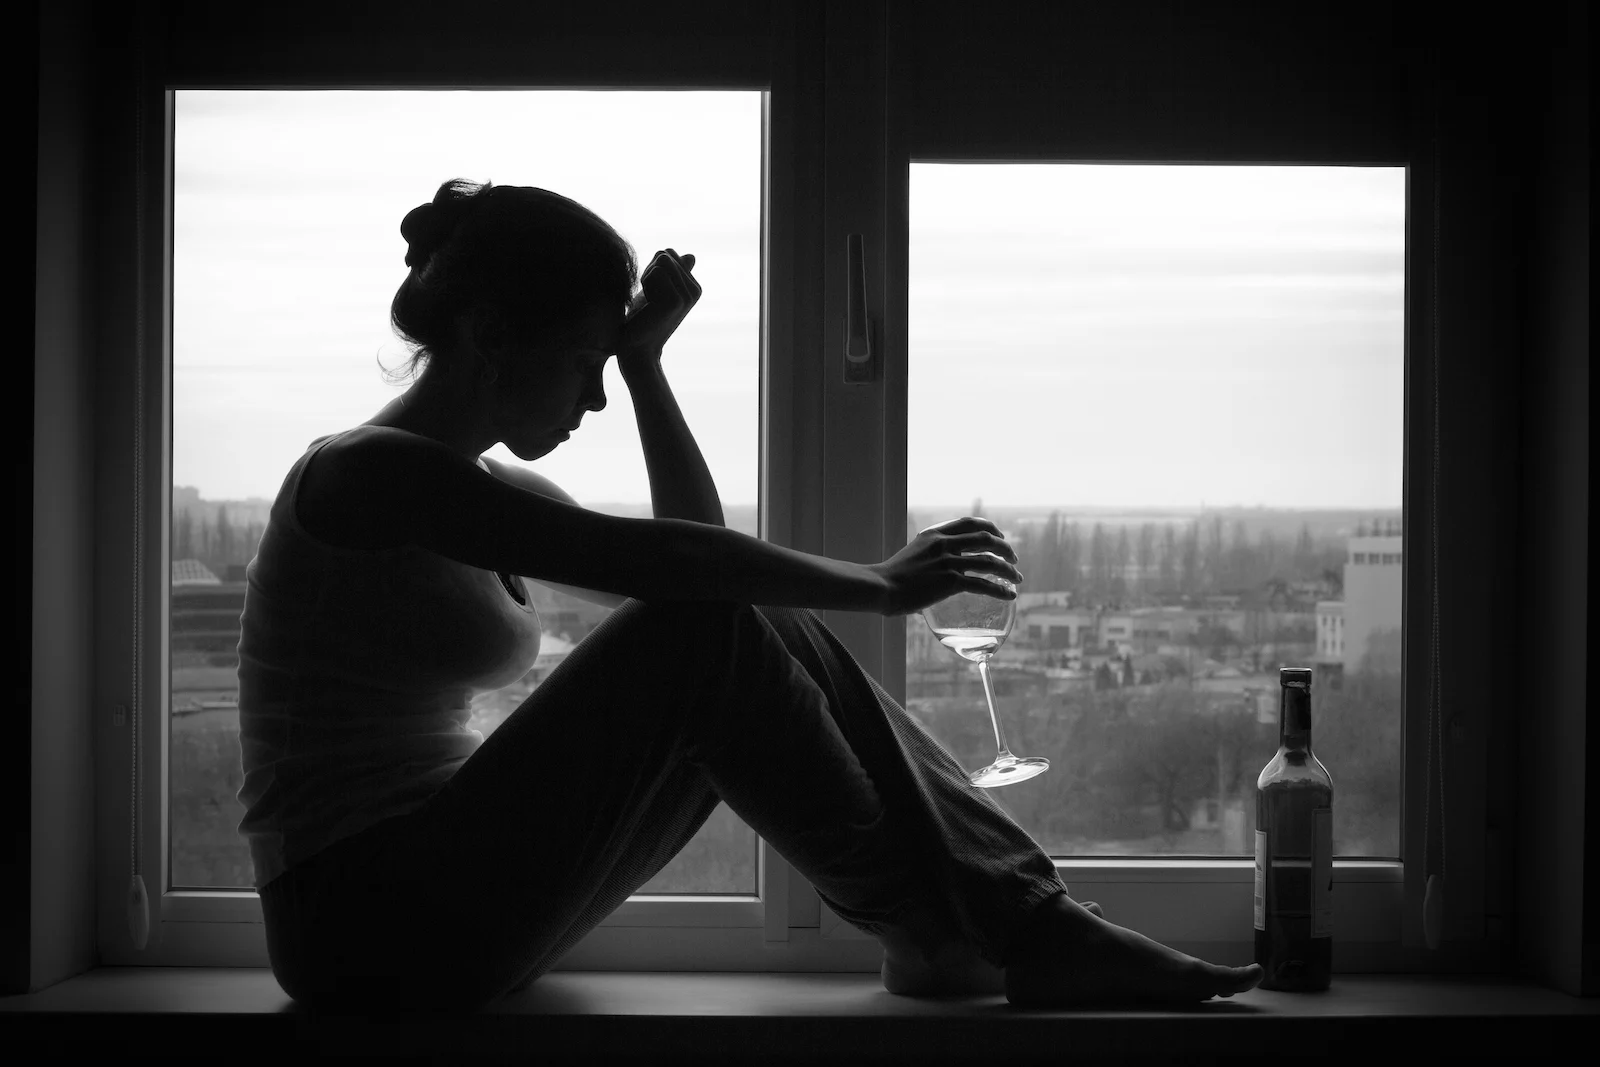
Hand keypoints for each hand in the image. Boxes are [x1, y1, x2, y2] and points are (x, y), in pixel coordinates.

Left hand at [618, 248, 701, 372]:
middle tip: (649, 299)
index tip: (652, 292)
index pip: (667, 253)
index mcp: (694, 286)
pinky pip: (656, 272)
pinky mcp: (677, 300)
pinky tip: (648, 306)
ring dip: (646, 279)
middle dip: (649, 272)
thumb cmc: (643, 318)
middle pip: (665, 255)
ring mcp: (688, 295)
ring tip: (649, 302)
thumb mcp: (658, 289)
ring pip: (661, 261)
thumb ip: (672, 271)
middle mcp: (696, 290)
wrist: (637, 347)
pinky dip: (645, 286)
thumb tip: (691, 255)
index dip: (652, 269)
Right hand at [869, 517, 1023, 615]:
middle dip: (1005, 548)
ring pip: (990, 562)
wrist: (880, 587)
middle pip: (986, 539)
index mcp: (935, 534)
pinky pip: (983, 584)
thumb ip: (929, 557)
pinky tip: (1010, 595)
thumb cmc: (890, 577)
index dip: (990, 528)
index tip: (1000, 537)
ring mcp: (948, 562)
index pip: (970, 523)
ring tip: (1018, 579)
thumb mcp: (913, 554)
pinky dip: (1001, 590)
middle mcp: (944, 544)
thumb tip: (938, 572)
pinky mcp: (950, 582)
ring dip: (1008, 570)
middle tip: (1014, 559)